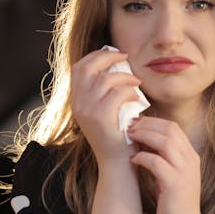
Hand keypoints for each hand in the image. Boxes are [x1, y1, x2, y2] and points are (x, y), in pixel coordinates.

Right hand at [71, 48, 144, 162]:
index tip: (113, 53)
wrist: (116, 160)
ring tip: (137, 82)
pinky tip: (137, 98)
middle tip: (126, 57)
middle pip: (87, 68)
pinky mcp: (101, 118)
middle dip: (108, 58)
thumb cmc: (117, 133)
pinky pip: (117, 94)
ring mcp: (87, 111)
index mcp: (77, 100)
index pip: (79, 67)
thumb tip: (117, 63)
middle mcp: (78, 104)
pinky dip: (130, 91)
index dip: (95, 56)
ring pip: (105, 79)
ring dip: (125, 76)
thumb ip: (105, 90)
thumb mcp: (105, 108)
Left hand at [127, 117, 203, 213]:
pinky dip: (142, 157)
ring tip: (129, 138)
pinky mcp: (175, 184)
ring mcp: (184, 171)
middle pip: (170, 130)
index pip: (174, 127)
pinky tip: (133, 160)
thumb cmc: (173, 204)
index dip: (153, 122)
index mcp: (191, 156)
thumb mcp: (171, 175)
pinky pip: (156, 162)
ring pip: (165, 141)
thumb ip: (163, 158)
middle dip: (147, 125)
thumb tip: (143, 140)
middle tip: (129, 126)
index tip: (136, 122)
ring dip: (144, 136)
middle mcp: (190, 160)